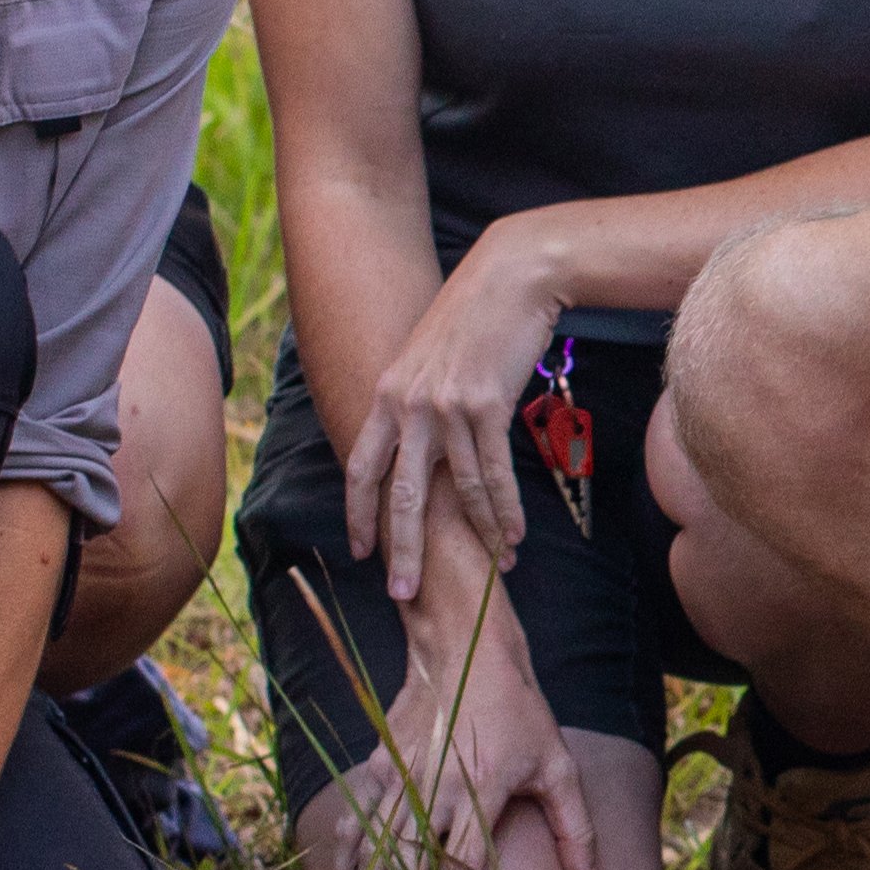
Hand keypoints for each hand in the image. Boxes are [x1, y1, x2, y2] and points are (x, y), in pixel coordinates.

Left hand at [343, 235, 568, 602]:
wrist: (510, 277)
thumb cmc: (473, 319)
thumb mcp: (427, 359)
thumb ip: (416, 402)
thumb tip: (419, 446)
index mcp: (386, 395)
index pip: (360, 466)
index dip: (357, 514)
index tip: (360, 551)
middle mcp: (408, 405)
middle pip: (400, 494)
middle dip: (402, 549)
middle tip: (404, 593)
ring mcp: (445, 406)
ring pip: (457, 491)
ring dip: (478, 535)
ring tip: (493, 568)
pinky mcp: (485, 405)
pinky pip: (493, 473)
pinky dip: (504, 510)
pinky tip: (512, 536)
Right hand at [376, 581, 600, 869]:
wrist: (465, 646)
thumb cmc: (520, 711)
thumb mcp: (558, 766)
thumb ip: (575, 830)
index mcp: (481, 789)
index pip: (463, 869)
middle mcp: (434, 786)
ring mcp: (399, 776)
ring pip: (376, 854)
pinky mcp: (378, 766)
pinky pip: (357, 824)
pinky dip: (349, 864)